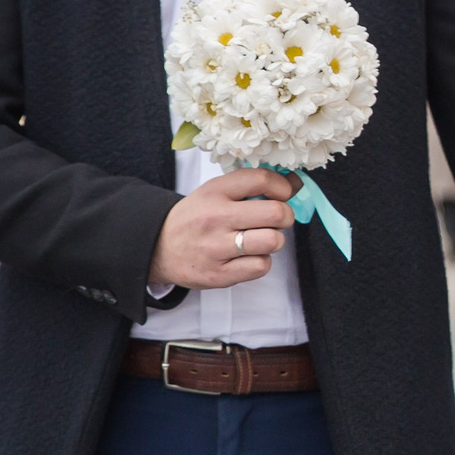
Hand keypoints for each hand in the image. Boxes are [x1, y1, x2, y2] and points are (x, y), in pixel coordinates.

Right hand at [147, 169, 296, 290]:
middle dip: (285, 215)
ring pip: (272, 241)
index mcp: (215, 191)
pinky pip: (261, 266)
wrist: (157, 247)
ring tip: (262, 238)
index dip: (283, 186)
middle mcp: (215, 218)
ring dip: (274, 240)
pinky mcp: (218, 275)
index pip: (261, 179)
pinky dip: (261, 261)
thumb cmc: (197, 217)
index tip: (283, 193)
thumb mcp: (217, 192)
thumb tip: (296, 183)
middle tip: (276, 219)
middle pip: (276, 213)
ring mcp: (216, 248)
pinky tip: (249, 256)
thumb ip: (253, 185)